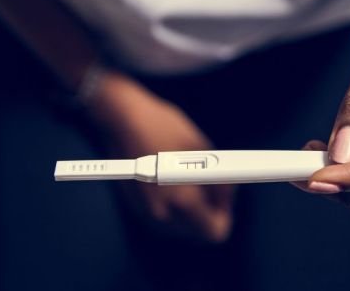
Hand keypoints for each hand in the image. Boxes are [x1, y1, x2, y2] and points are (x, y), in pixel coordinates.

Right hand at [89, 71, 235, 240]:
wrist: (122, 118)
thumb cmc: (163, 127)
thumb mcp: (201, 147)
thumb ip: (219, 178)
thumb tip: (227, 194)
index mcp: (182, 200)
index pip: (214, 231)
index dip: (224, 214)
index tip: (223, 198)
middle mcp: (163, 214)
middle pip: (197, 231)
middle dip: (207, 211)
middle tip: (208, 185)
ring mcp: (146, 212)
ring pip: (180, 225)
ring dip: (190, 208)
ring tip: (188, 177)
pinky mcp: (135, 205)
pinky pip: (164, 216)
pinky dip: (173, 204)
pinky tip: (172, 178)